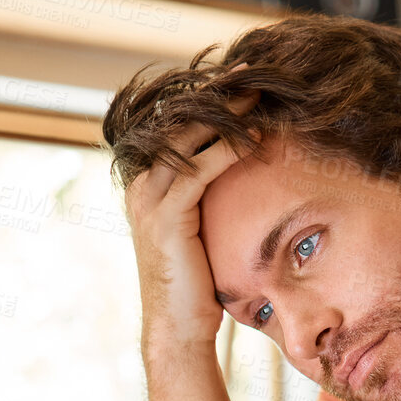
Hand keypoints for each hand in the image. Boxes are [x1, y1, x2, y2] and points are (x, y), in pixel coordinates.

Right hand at [125, 88, 256, 351]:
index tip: (241, 81)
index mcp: (149, 183)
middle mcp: (142, 185)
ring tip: (257, 96)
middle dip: (216, 97)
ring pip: (187, 141)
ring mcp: (149, 199)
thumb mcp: (202, 228)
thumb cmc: (197, 282)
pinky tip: (255, 139)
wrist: (178, 326)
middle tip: (251, 74)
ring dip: (224, 116)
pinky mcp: (166, 216)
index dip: (207, 101)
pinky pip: (198, 171)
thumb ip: (208, 197)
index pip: (176, 127)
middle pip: (179, 124)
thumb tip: (238, 171)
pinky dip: (227, 151)